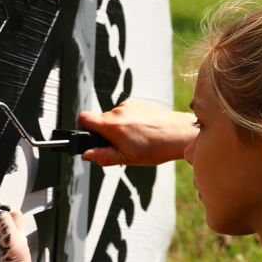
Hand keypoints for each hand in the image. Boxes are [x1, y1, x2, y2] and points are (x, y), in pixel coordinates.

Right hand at [77, 100, 197, 165]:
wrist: (179, 133)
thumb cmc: (156, 147)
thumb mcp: (127, 158)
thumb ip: (104, 156)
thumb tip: (86, 154)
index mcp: (112, 126)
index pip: (83, 118)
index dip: (83, 128)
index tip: (90, 138)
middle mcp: (117, 112)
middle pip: (99, 120)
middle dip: (104, 133)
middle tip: (120, 146)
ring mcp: (127, 106)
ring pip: (112, 117)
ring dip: (117, 128)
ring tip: (134, 140)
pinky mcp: (136, 103)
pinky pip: (123, 113)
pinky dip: (127, 122)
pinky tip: (140, 131)